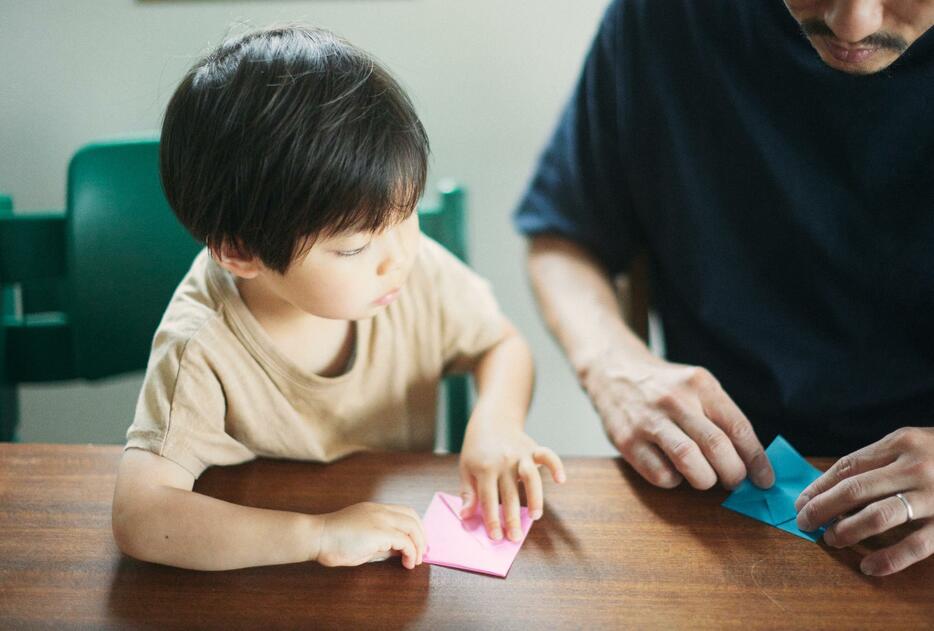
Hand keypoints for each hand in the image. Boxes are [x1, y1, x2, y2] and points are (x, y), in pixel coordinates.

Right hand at [316, 502, 425, 568]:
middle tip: (422, 553)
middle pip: (412, 516)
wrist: (317, 537)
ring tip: (416, 560)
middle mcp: (380, 510)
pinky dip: (410, 552)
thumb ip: (381, 542)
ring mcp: (380, 518)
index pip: (404, 512)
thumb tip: (398, 551)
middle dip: (421, 535)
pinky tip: (408, 562)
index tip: (417, 543)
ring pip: (412, 526)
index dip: (415, 527)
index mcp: (375, 509)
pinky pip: (404, 541)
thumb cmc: (333, 541)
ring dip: (418, 544)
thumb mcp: (362, 540)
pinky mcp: (379, 531)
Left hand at [459, 423, 565, 541]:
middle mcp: (504, 461)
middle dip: (512, 518)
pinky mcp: (533, 448)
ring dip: (535, 498)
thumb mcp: (466, 468)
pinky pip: (548, 456)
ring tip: (535, 517)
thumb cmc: (477, 449)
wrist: (491, 420)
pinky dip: (556, 466)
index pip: (488, 499)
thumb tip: (465, 516)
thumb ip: (468, 493)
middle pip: (509, 494)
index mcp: (484, 468)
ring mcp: (520, 454)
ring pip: (530, 478)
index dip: (492, 519)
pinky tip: (561, 480)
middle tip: (515, 538)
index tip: (496, 537)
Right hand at [583, 353, 773, 489]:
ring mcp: (648, 420)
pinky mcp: (627, 441)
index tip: (765, 479)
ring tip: (706, 478)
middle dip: (733, 474)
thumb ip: (721, 417)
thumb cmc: (664, 387)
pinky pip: (661, 475)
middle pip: (717, 447)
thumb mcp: (696, 386)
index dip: (756, 459)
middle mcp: (675, 400)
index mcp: (699, 384)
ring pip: (689, 462)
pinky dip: (675, 481)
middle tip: (735, 482)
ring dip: (705, 480)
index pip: (738, 427)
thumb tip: (750, 461)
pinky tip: (674, 470)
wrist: (613, 370)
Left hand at [795, 427, 933, 575]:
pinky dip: (887, 559)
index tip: (801, 502)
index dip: (819, 486)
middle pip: (854, 490)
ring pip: (878, 516)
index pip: (847, 466)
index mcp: (901, 443)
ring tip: (831, 539)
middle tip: (805, 523)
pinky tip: (868, 566)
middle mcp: (915, 467)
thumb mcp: (913, 444)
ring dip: (847, 530)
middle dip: (822, 508)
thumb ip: (878, 460)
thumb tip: (831, 486)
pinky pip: (915, 546)